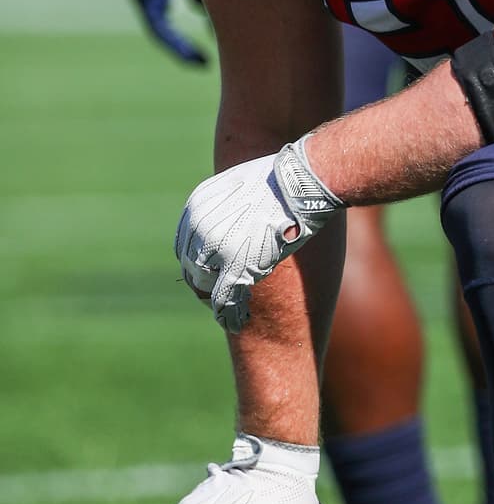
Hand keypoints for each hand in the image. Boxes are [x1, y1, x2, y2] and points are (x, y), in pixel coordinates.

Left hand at [175, 139, 343, 331]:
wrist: (298, 182)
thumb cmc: (280, 180)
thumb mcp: (239, 184)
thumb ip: (226, 206)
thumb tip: (235, 219)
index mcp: (196, 206)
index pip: (185, 244)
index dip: (197, 262)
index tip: (210, 272)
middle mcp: (198, 226)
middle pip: (191, 265)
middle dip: (204, 282)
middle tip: (220, 295)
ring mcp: (215, 247)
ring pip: (205, 284)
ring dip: (216, 298)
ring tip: (232, 310)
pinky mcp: (236, 265)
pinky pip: (224, 298)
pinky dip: (228, 314)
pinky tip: (236, 323)